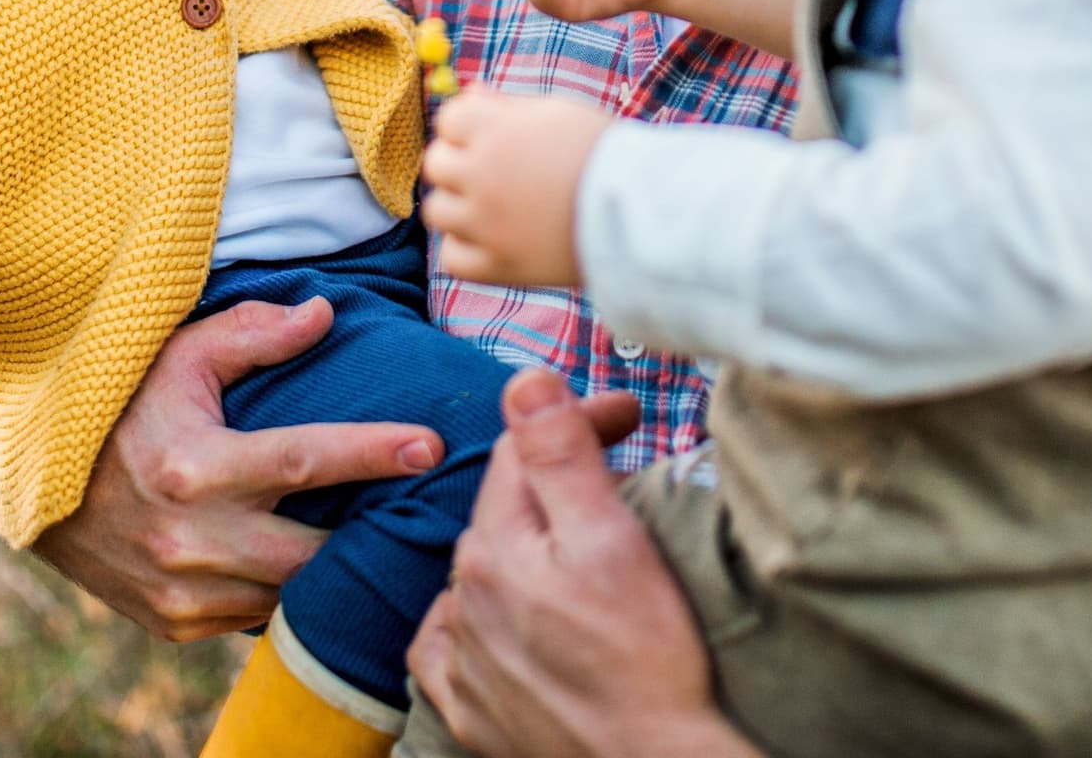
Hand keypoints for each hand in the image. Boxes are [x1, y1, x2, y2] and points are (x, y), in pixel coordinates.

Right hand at [31, 298, 445, 639]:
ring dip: (332, 566)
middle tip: (422, 503)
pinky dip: (286, 591)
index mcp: (194, 467)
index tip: (431, 445)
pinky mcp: (175, 624)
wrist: (43, 488)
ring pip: (290, 593)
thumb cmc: (124, 408)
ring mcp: (181, 592)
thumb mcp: (180, 355)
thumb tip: (325, 314)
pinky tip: (308, 557)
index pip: (304, 461)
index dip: (372, 453)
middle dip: (371, 532)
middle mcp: (189, 539)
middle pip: (313, 550)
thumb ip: (253, 333)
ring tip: (375, 531)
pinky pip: (256, 616)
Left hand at [408, 368, 752, 757]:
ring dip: (522, 543)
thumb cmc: (645, 657)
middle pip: (503, 506)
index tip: (630, 415)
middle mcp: (466, 598)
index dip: (578, 417)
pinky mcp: (473, 713)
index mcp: (497, 547)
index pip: (523, 449)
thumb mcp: (611, 537)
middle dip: (553, 476)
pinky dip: (468, 621)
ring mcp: (466, 659)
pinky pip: (447, 647)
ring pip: (481, 570)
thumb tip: (523, 379)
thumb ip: (558, 453)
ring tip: (570, 538)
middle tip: (616, 462)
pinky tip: (494, 618)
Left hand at [421, 89, 610, 288]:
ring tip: (491, 205)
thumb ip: (507, 104)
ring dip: (457, 205)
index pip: (448, 119)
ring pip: (436, 211)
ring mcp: (486, 224)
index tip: (492, 135)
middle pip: (435, 163)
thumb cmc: (601, 152)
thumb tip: (469, 94)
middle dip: (458, 161)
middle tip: (491, 170)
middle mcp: (482, 175)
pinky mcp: (498, 265)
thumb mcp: (557, 111)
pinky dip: (465, 247)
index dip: (467, 124)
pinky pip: (452, 258)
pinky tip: (490, 237)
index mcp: (496, 130)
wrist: (639, 211)